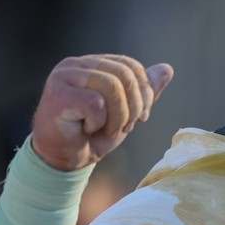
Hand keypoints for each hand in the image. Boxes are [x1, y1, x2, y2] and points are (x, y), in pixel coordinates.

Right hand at [30, 54, 173, 169]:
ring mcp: (64, 77)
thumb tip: (167, 69)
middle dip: (134, 106)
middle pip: (124, 75)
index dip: (144, 92)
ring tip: (107, 130)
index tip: (142, 117)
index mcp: (91, 64)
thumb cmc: (91, 136)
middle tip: (126, 127)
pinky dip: (99, 122)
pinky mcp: (58, 94)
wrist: (62, 160)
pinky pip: (95, 103)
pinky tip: (87, 129)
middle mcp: (75, 65)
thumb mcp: (126, 112)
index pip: (130, 66)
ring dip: (118, 117)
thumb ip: (144, 91)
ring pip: (111, 87)